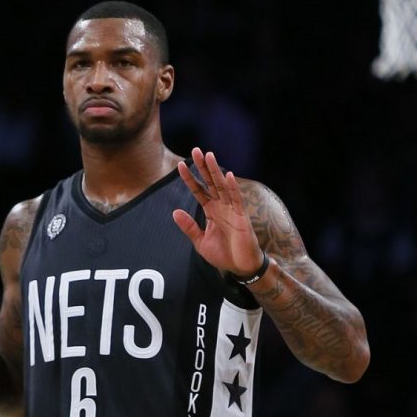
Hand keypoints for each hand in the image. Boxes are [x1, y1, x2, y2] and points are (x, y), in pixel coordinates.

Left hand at [173, 147, 263, 277]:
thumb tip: (175, 212)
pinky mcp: (241, 217)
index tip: (181, 165)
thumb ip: (189, 227)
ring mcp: (231, 210)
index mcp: (210, 211)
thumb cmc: (223, 254)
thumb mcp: (200, 241)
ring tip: (209, 155)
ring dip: (216, 171)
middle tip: (196, 150)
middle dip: (203, 167)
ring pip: (222, 186)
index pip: (198, 190)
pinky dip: (232, 188)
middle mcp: (220, 206)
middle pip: (210, 182)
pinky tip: (227, 176)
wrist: (240, 267)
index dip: (190, 178)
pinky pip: (236, 199)